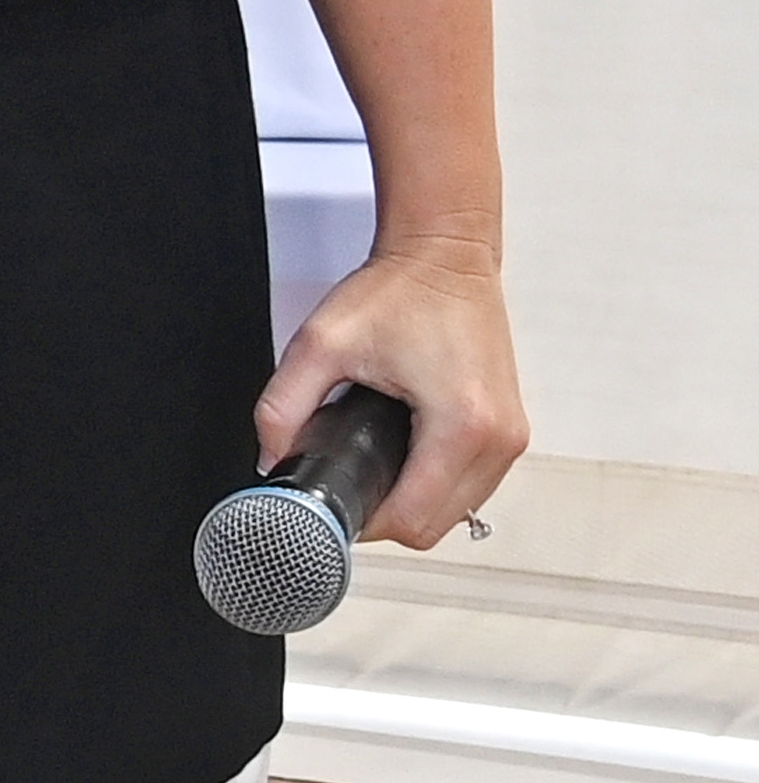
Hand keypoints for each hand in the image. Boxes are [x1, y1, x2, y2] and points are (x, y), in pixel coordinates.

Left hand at [264, 237, 526, 548]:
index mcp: (461, 425)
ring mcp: (511, 437)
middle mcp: (499, 439)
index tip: (333, 503)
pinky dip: (437, 486)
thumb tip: (271, 459)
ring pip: (459, 512)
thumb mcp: (320, 345)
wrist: (445, 255)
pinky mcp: (510, 430)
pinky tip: (402, 461)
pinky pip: (473, 486)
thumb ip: (283, 407)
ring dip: (414, 504)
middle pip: (438, 527)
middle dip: (386, 516)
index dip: (365, 523)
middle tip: (343, 484)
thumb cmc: (397, 292)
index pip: (414, 520)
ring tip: (370, 469)